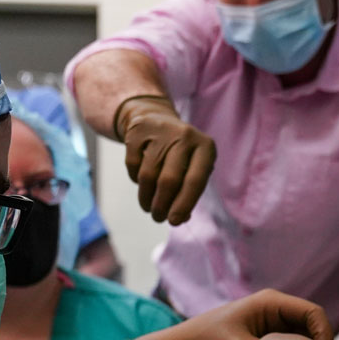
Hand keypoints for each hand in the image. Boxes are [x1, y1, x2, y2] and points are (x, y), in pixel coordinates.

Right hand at [117, 96, 216, 224]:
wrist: (154, 118)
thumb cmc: (180, 153)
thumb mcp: (193, 167)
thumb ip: (190, 193)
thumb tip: (180, 218)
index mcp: (205, 147)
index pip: (195, 181)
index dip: (184, 204)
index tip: (174, 221)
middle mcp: (185, 137)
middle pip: (169, 180)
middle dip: (162, 205)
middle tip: (158, 218)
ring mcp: (160, 132)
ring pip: (148, 176)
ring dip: (146, 199)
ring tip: (149, 208)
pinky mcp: (137, 132)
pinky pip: (133, 166)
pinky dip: (135, 180)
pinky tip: (142, 183)